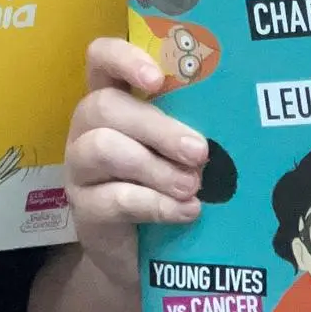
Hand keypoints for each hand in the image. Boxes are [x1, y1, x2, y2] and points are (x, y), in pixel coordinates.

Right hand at [65, 38, 205, 290]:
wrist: (145, 253)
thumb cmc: (169, 181)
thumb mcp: (179, 148)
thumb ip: (190, 126)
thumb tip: (231, 120)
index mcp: (113, 96)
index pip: (101, 57)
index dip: (123, 58)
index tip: (157, 79)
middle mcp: (88, 126)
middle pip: (106, 106)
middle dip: (157, 127)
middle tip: (199, 152)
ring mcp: (79, 167)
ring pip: (103, 148)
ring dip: (155, 167)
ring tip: (192, 186)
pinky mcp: (83, 209)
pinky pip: (114, 199)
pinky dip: (156, 204)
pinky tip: (186, 211)